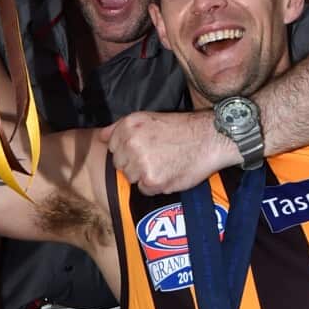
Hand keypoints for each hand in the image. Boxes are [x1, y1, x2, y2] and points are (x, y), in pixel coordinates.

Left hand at [99, 110, 239, 194]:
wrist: (209, 138)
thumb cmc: (180, 129)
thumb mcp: (147, 118)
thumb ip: (119, 127)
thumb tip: (100, 137)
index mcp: (128, 125)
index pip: (112, 147)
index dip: (129, 150)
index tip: (145, 148)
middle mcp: (131, 143)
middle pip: (120, 165)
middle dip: (135, 164)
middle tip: (157, 156)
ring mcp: (140, 163)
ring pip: (131, 178)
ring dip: (145, 175)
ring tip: (164, 163)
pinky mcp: (152, 180)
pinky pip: (144, 190)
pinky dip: (156, 186)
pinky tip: (169, 172)